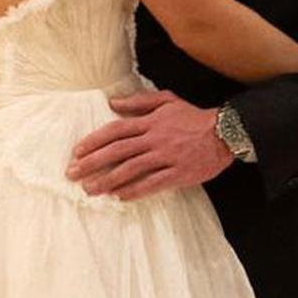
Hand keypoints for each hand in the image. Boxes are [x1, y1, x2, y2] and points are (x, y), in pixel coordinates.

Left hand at [66, 90, 233, 200]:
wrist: (224, 133)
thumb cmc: (194, 117)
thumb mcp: (168, 100)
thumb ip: (139, 102)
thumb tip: (113, 102)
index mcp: (151, 122)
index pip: (116, 130)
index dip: (94, 141)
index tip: (77, 152)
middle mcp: (155, 139)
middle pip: (117, 151)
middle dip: (92, 163)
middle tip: (73, 174)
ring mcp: (166, 157)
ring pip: (131, 169)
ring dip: (108, 180)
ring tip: (90, 190)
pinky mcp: (178, 173)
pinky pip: (153, 184)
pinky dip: (135, 190)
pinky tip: (120, 197)